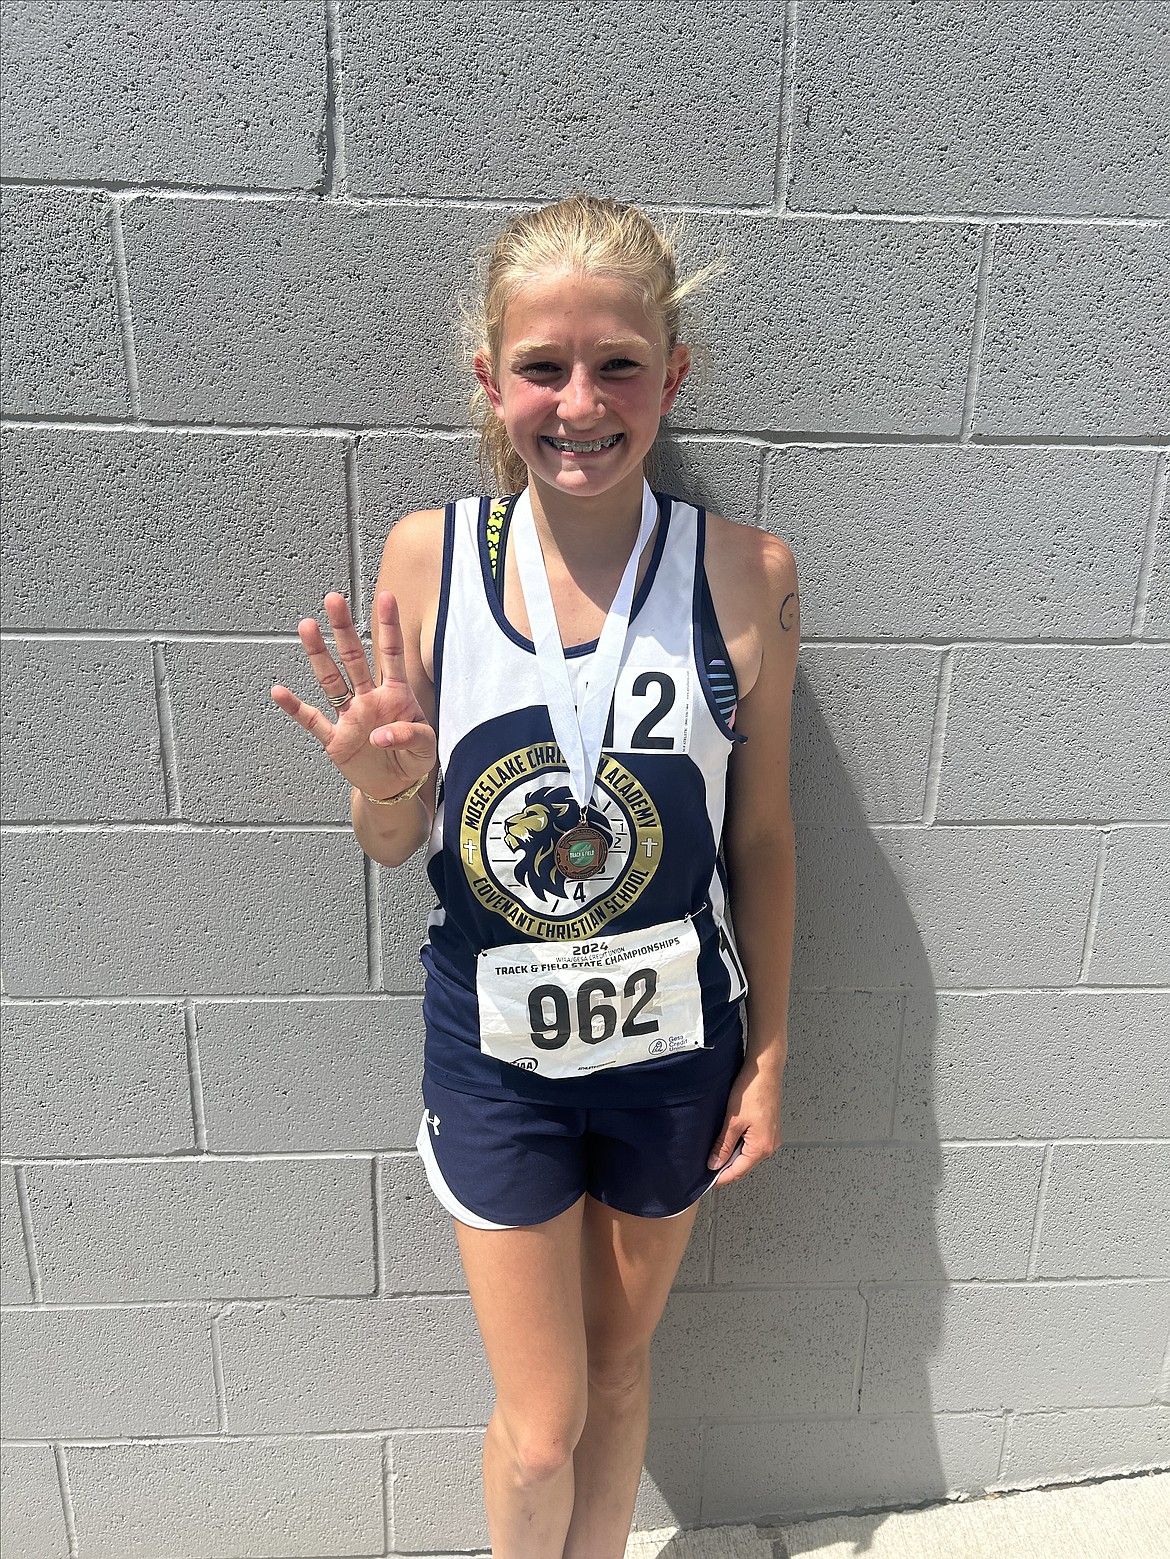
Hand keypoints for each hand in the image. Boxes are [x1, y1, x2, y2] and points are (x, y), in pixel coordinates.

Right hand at [270, 590, 436, 799]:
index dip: (389, 626)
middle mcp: (369, 698)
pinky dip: (296, 708)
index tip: (386, 596)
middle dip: (344, 629)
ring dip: (319, 655)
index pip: (392, 654)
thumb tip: (380, 735)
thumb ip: (410, 736)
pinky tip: (279, 692)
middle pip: (354, 658)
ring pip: (331, 680)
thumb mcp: (426, 748)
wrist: (397, 787)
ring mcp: (350, 716)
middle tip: (333, 600)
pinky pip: (312, 720)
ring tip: (307, 627)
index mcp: (396, 694)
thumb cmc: (414, 759)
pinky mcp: (335, 739)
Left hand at [707, 1055, 782, 1187]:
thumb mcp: (732, 1121)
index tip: (708, 1181)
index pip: (738, 1171)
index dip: (722, 1177)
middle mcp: (770, 1145)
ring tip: (715, 1152)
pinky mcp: (769, 1127)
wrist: (765, 1070)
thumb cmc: (751, 1091)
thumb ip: (723, 1145)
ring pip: (748, 1153)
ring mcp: (772, 1136)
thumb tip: (715, 1164)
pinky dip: (740, 1145)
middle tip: (707, 1166)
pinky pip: (753, 1143)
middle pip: (745, 1164)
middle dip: (727, 1167)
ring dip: (733, 1155)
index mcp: (762, 1147)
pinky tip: (728, 1139)